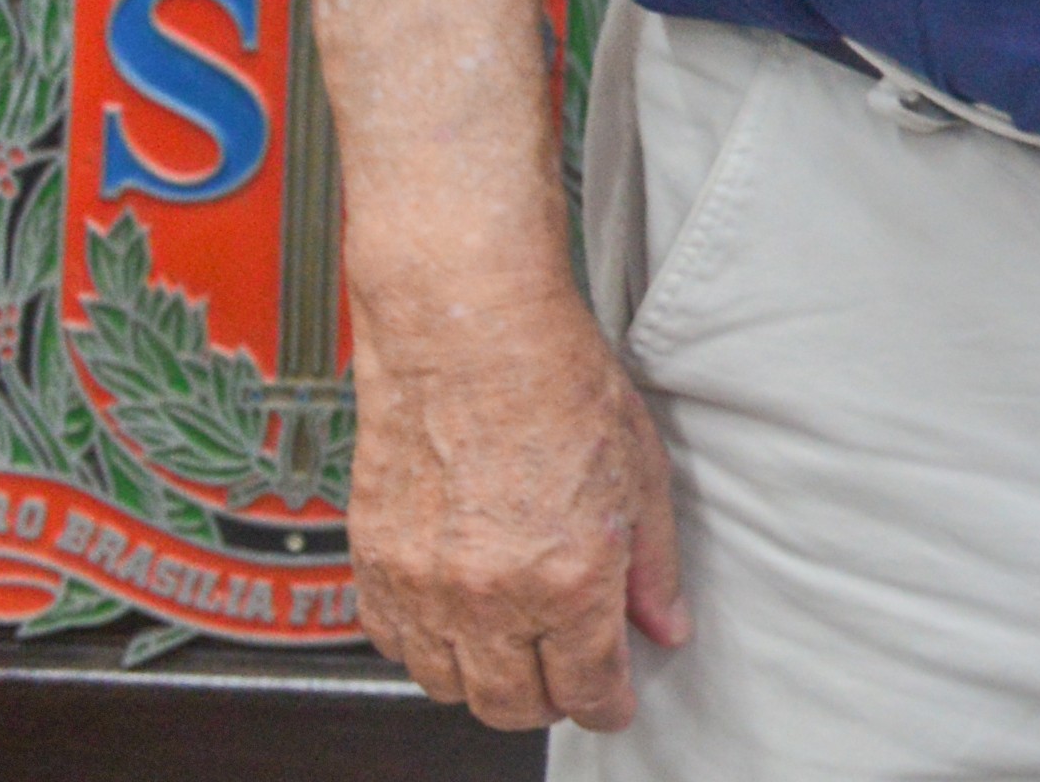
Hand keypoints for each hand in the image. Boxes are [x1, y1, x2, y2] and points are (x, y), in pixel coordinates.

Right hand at [346, 289, 687, 732]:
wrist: (466, 331)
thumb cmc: (558, 383)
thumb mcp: (641, 473)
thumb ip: (652, 567)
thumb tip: (665, 630)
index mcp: (568, 578)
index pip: (587, 691)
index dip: (607, 706)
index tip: (613, 703)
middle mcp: (490, 597)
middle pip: (512, 709)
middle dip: (547, 703)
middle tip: (566, 676)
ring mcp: (424, 586)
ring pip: (449, 686)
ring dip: (485, 679)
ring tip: (513, 644)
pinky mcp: (374, 564)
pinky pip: (393, 645)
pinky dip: (426, 646)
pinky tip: (456, 614)